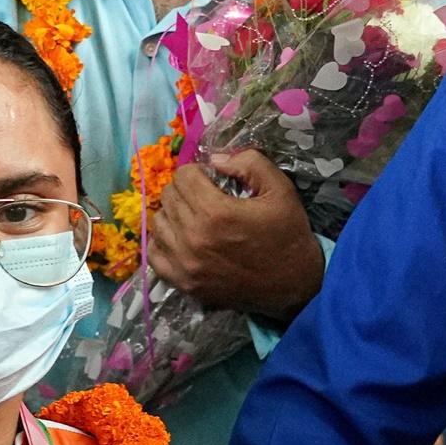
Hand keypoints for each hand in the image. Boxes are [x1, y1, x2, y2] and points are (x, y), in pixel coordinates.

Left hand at [148, 150, 324, 321]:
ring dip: (173, 214)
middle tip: (202, 196)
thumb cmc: (287, 234)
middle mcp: (193, 238)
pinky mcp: (183, 283)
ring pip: (159, 223)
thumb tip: (215, 159)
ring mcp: (185, 264)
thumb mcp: (279, 188)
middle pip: (169, 197)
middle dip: (184, 189)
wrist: (291, 284)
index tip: (210, 179)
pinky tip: (179, 238)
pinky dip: (163, 242)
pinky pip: (154, 255)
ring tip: (192, 217)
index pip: (183, 176)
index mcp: (216, 213)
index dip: (197, 171)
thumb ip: (248, 163)